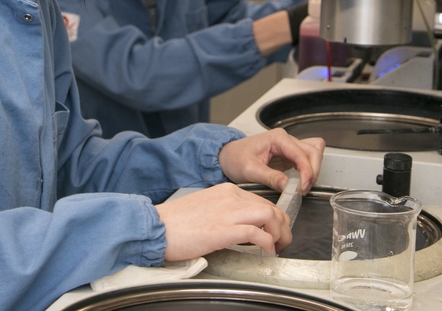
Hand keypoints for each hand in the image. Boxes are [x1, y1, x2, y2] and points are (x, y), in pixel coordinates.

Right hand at [154, 182, 290, 260]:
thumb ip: (226, 212)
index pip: (261, 201)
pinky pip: (258, 233)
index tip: (276, 230)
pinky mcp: (224, 229)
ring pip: (269, 216)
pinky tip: (267, 250)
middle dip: (282, 226)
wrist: (157, 226)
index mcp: (226, 191)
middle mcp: (231, 197)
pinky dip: (268, 242)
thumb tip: (242, 227)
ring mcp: (228, 212)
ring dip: (280, 233)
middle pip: (270, 207)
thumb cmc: (176, 222)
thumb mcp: (206, 208)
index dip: (274, 217)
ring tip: (278, 246)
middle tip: (283, 241)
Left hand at [218, 129, 324, 193]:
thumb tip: (287, 186)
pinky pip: (307, 159)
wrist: (228, 156)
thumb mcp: (249, 170)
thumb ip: (269, 177)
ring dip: (313, 170)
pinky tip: (302, 181)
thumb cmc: (235, 158)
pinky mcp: (289, 155)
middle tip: (303, 189)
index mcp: (277, 138)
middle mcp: (286, 139)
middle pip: (313, 152)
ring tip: (302, 186)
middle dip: (312, 171)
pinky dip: (309, 170)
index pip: (301, 153)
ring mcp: (289, 147)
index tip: (303, 187)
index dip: (307, 171)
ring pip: (314, 154)